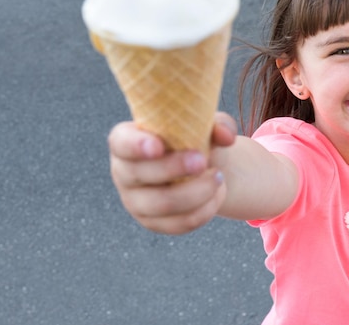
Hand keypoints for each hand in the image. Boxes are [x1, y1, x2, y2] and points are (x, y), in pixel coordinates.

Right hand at [108, 112, 236, 234]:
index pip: (121, 142)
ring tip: (219, 177)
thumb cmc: (193, 138)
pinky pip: (179, 223)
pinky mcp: (154, 223)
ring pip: (163, 204)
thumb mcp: (205, 126)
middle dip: (175, 168)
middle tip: (203, 161)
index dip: (136, 145)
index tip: (158, 146)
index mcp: (128, 140)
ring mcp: (136, 202)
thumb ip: (217, 124)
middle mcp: (124, 172)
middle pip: (141, 175)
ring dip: (197, 192)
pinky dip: (205, 209)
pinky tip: (217, 193)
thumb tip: (227, 136)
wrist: (201, 168)